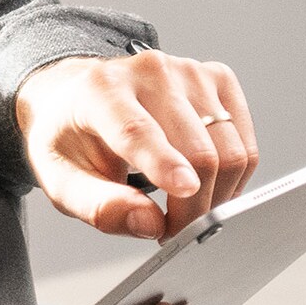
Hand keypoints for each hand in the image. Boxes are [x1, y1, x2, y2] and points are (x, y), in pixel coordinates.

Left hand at [17, 50, 259, 238]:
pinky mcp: (218, 79)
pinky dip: (232, 176)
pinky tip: (203, 185)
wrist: (75, 97)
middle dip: (193, 206)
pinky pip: (244, 142)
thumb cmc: (68, 139)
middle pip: (196, 150)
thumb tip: (150, 224)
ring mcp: (190, 72)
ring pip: (230, 150)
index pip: (138, 129)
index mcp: (100, 91)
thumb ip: (99, 206)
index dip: (163, 163)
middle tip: (174, 232)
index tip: (185, 191)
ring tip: (185, 211)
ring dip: (216, 195)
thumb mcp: (60, 179)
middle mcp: (150, 72)